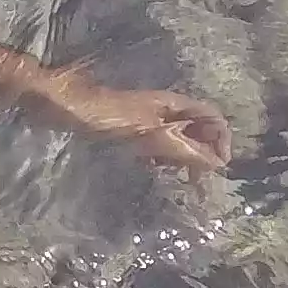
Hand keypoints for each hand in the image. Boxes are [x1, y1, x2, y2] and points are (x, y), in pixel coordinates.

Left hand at [28, 75, 231, 171]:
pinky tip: (156, 172)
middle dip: (204, 154)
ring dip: (184, 159)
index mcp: (173, 103)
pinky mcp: (131, 131)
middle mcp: (165, 110)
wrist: (65, 108)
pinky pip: (157, 146)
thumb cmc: (106, 117)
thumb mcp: (149, 134)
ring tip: (181, 181)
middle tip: (198, 184)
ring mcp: (148, 120)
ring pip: (178, 140)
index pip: (212, 117)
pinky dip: (163, 160)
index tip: (219, 167)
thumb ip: (182, 148)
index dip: (222, 139)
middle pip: (198, 130)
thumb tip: (216, 163)